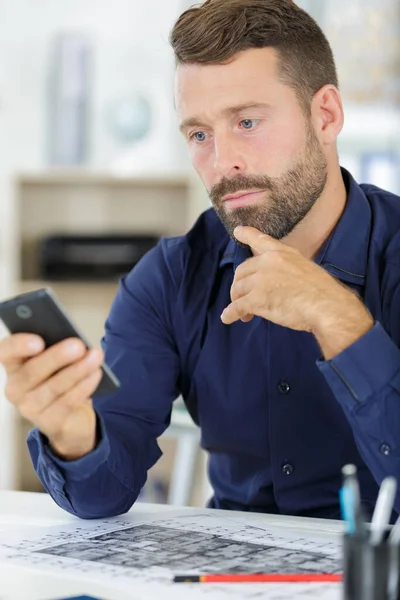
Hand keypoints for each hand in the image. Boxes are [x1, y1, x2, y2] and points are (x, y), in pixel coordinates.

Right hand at [0, 334, 103, 459]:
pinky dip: (84, 386)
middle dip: (57, 357)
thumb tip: (73, 341)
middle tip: (78, 345)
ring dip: (78, 370)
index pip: (5, 352)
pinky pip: (68, 402)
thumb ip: (57, 348)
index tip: (38, 341)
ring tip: (95, 356)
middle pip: (31, 372)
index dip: (18, 346)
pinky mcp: (49, 423)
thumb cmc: (60, 378)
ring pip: (53, 387)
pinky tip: (96, 373)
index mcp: (14, 365)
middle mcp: (15, 388)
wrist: (70, 418)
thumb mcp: (57, 361)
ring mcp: (30, 408)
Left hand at [221, 226, 373, 356]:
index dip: (247, 235)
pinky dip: (230, 314)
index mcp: (282, 253)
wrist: (327, 306)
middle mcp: (268, 262)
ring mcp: (260, 280)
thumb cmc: (323, 292)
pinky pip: (236, 307)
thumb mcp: (306, 268)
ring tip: (247, 314)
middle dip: (240, 285)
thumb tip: (278, 281)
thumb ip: (288, 269)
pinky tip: (229, 318)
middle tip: (244, 298)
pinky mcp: (256, 299)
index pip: (260, 240)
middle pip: (242, 271)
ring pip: (238, 289)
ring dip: (238, 301)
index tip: (238, 231)